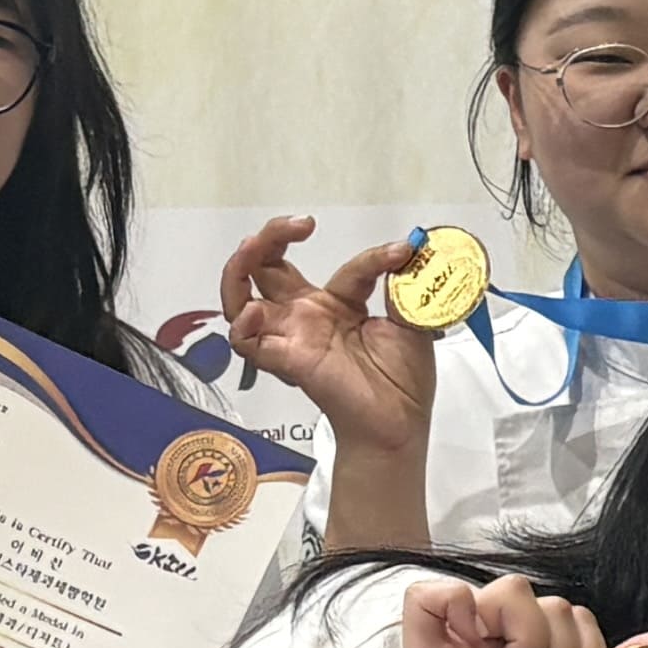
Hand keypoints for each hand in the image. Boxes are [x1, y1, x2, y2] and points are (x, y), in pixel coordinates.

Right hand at [220, 215, 448, 454]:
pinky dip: (243, 327)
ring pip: (240, 300)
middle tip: (297, 225)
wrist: (401, 422)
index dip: (373, 257)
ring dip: (238, 270)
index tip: (401, 252)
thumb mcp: (409, 322)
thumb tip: (410, 250)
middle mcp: (305, 316)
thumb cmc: (401, 379)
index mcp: (334, 305)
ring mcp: (292, 337)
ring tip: (251, 248)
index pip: (342, 268)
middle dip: (270, 237)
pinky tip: (255, 312)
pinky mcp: (288, 361)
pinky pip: (249, 345)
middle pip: (265, 267)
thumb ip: (403, 287)